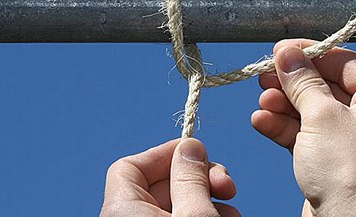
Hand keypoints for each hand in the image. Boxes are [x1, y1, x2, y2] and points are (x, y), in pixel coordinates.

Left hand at [100, 138, 238, 216]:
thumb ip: (190, 178)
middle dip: (200, 178)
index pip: (130, 166)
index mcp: (123, 210)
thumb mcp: (194, 215)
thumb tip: (190, 145)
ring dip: (209, 198)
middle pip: (162, 184)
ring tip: (231, 208)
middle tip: (227, 185)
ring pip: (177, 204)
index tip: (196, 154)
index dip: (164, 154)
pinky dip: (205, 214)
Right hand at [252, 39, 355, 215]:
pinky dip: (283, 127)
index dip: (310, 53)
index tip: (280, 49)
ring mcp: (352, 139)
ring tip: (261, 101)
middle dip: (291, 82)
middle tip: (264, 75)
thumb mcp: (322, 116)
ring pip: (312, 110)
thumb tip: (285, 52)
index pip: (345, 61)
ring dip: (283, 105)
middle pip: (325, 86)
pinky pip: (306, 134)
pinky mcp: (333, 159)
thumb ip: (302, 81)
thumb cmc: (350, 170)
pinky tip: (261, 121)